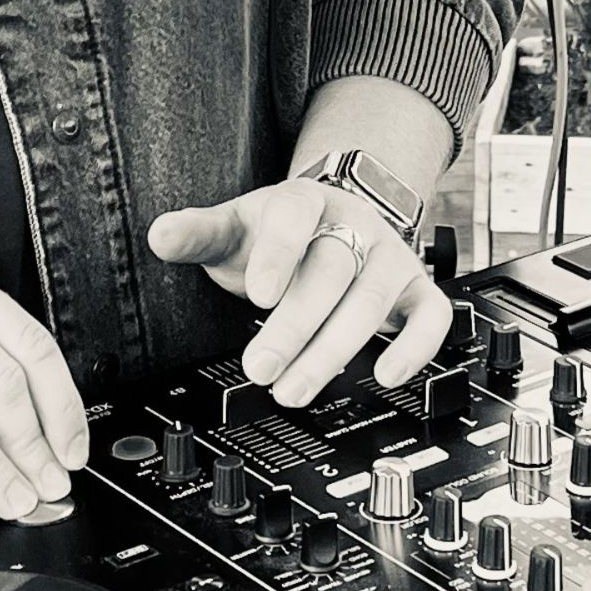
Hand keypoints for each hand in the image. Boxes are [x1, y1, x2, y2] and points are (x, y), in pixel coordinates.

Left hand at [148, 179, 447, 407]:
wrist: (336, 221)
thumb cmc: (279, 234)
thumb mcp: (235, 228)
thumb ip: (198, 234)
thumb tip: (160, 234)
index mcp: (304, 200)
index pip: (295, 217)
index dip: (279, 255)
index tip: (258, 295)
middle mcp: (354, 224)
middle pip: (332, 270)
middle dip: (296, 324)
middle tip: (260, 368)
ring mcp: (389, 256)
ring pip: (372, 299)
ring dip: (335, 349)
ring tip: (293, 389)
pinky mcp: (416, 289)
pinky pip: (430, 316)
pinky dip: (415, 346)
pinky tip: (385, 374)